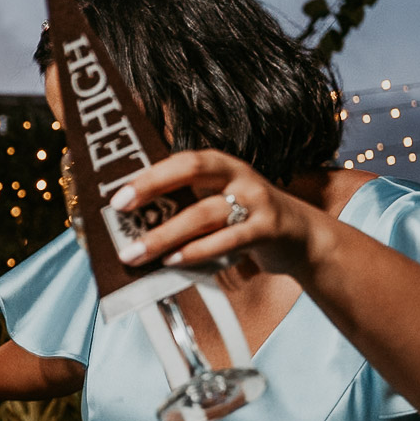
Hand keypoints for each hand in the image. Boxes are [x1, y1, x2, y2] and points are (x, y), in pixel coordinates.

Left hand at [111, 150, 327, 278]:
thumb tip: (130, 221)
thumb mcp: (217, 203)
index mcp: (220, 165)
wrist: (302, 237)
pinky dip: (197, 252)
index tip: (117, 193)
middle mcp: (238, 176)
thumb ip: (184, 205)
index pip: (181, 159)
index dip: (148, 173)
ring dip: (165, 235)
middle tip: (120, 209)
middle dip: (152, 186)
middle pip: (192, 170)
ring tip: (136, 253)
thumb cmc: (244, 219)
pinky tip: (174, 261)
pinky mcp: (268, 229)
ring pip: (204, 213)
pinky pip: (227, 240)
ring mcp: (256, 200)